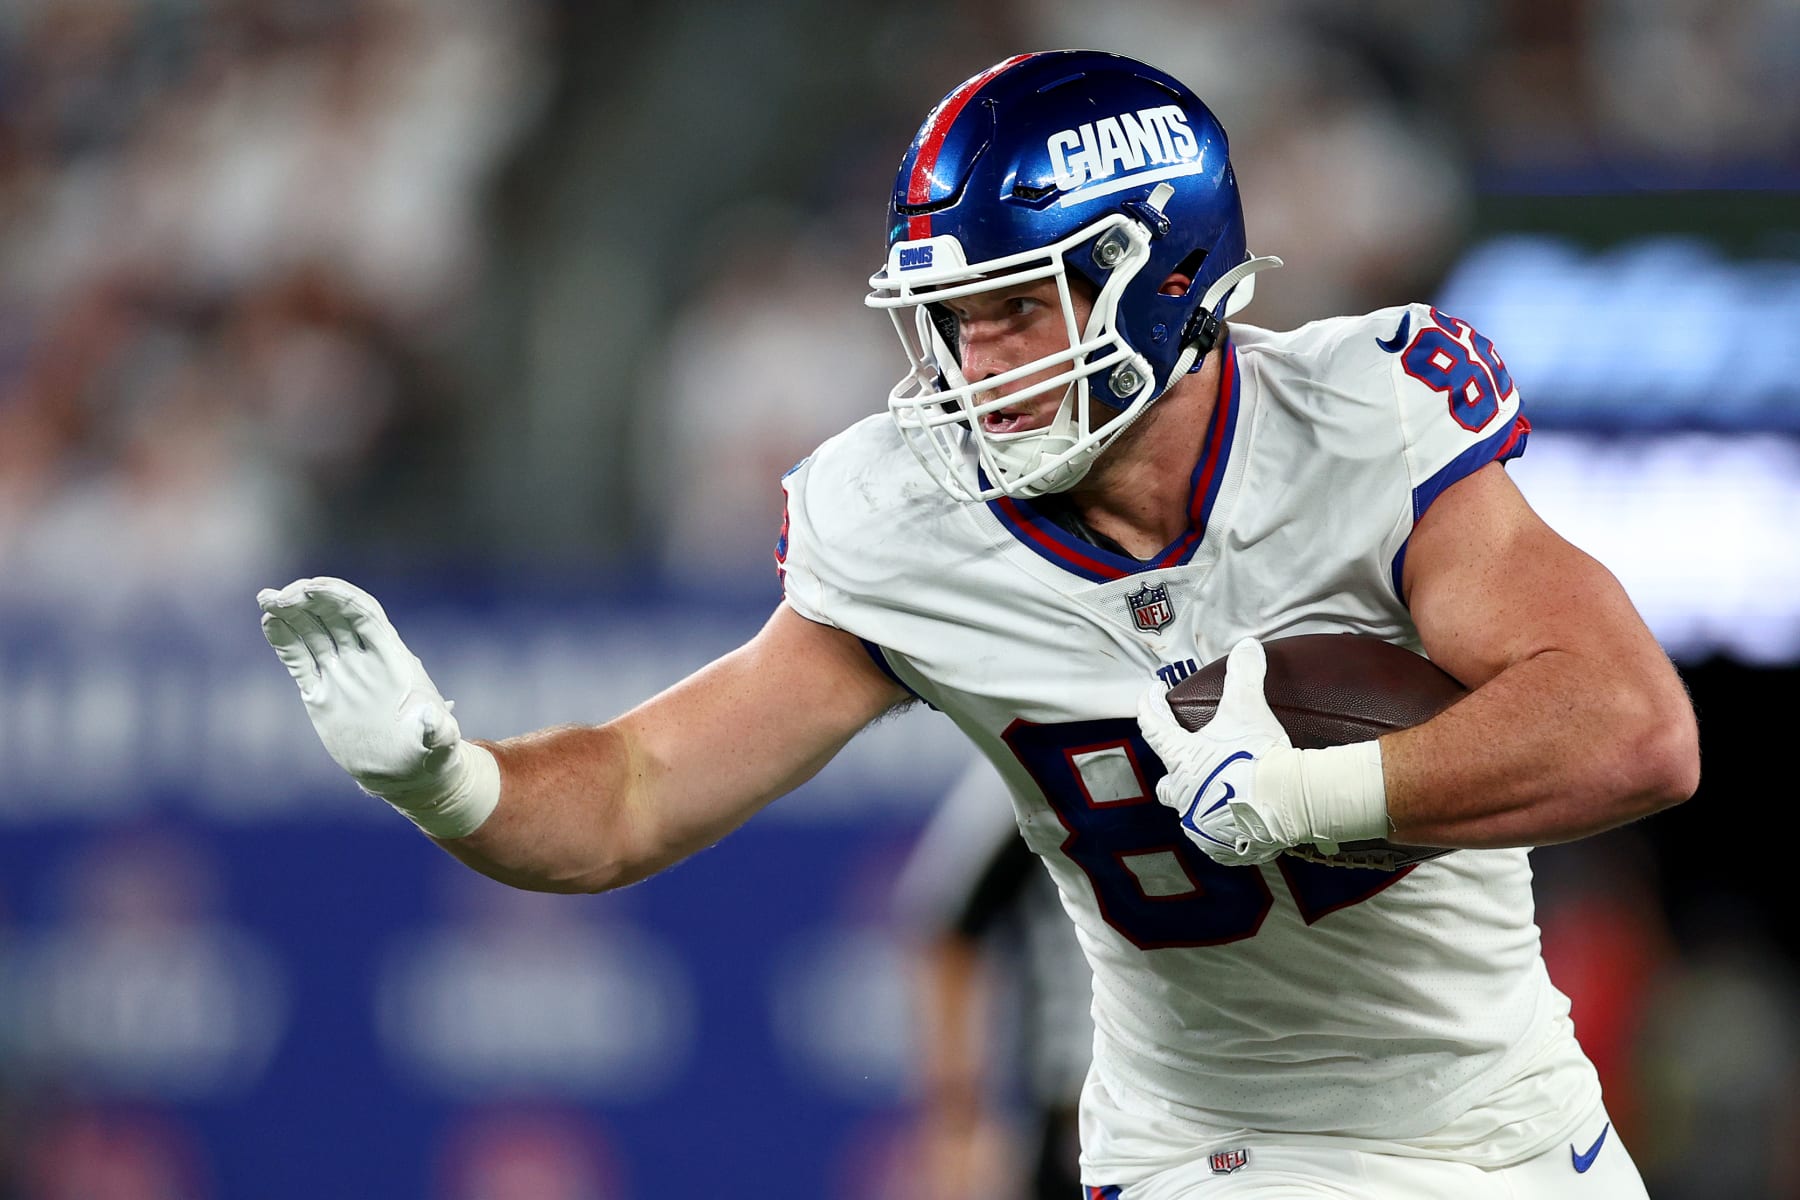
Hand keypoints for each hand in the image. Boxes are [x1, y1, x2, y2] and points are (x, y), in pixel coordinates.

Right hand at [258, 576, 498, 836]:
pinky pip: (301, 660)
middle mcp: (365, 659)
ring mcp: (342, 674)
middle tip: (280, 594)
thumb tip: (435, 718)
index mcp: (393, 659)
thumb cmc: (429, 753)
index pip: (365, 615)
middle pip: (335, 615)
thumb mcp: (439, 743)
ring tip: (266, 598)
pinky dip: (285, 641)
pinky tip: (269, 623)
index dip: (340, 598)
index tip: (312, 588)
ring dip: (291, 613)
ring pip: (314, 632)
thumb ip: (437, 730)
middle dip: (309, 599)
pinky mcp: (322, 692)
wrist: (404, 772)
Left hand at [1136, 637, 1297, 865]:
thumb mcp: (1248, 709)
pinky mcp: (1221, 847)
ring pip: (1191, 813)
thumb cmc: (1257, 754)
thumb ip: (1244, 675)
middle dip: (1173, 773)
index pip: (1154, 727)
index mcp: (1182, 759)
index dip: (1150, 706)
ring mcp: (1200, 824)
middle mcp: (1183, 794)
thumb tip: (1247, 645)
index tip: (1151, 693)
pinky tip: (1237, 821)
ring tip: (1218, 794)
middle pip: (1166, 783)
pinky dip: (1224, 828)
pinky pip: (1216, 838)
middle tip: (1185, 761)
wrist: (1285, 803)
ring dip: (1201, 802)